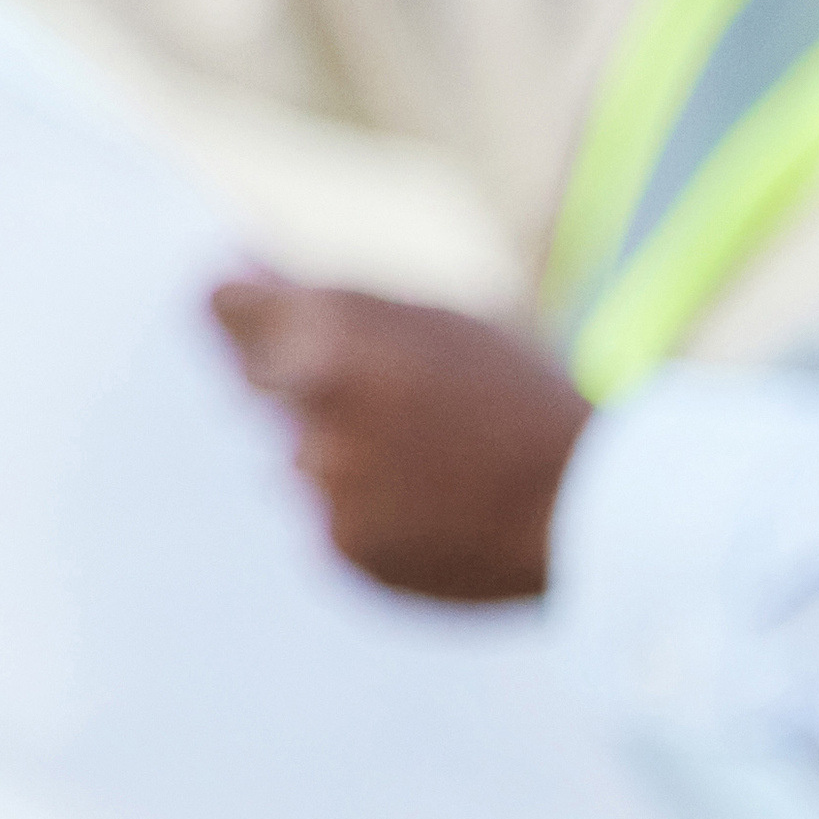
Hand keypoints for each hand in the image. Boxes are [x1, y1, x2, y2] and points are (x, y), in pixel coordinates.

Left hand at [209, 275, 593, 601]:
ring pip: (297, 457)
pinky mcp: (339, 548)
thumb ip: (331, 300)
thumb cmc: (522, 397)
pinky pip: (329, 516)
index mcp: (337, 335)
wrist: (589, 506)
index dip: (242, 310)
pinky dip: (364, 509)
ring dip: (338, 454)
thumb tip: (231, 271)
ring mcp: (324, 482)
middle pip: (258, 383)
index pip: (229, 307)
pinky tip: (430, 505)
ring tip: (429, 459)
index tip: (249, 312)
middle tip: (387, 397)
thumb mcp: (441, 322)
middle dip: (302, 382)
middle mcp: (315, 406)